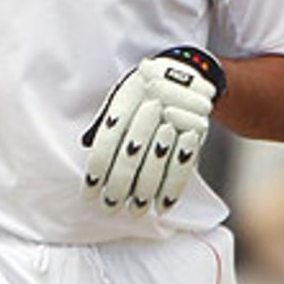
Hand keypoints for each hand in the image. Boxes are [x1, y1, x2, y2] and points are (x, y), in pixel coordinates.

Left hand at [82, 46, 225, 211]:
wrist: (187, 72)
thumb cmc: (144, 92)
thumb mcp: (123, 96)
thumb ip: (107, 123)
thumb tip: (87, 152)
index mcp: (129, 93)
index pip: (109, 138)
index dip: (98, 169)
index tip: (90, 193)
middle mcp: (153, 102)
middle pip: (132, 152)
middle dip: (119, 185)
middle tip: (110, 207)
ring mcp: (177, 116)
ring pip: (157, 161)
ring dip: (145, 191)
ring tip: (135, 212)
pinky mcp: (197, 129)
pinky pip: (184, 163)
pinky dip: (173, 188)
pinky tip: (163, 206)